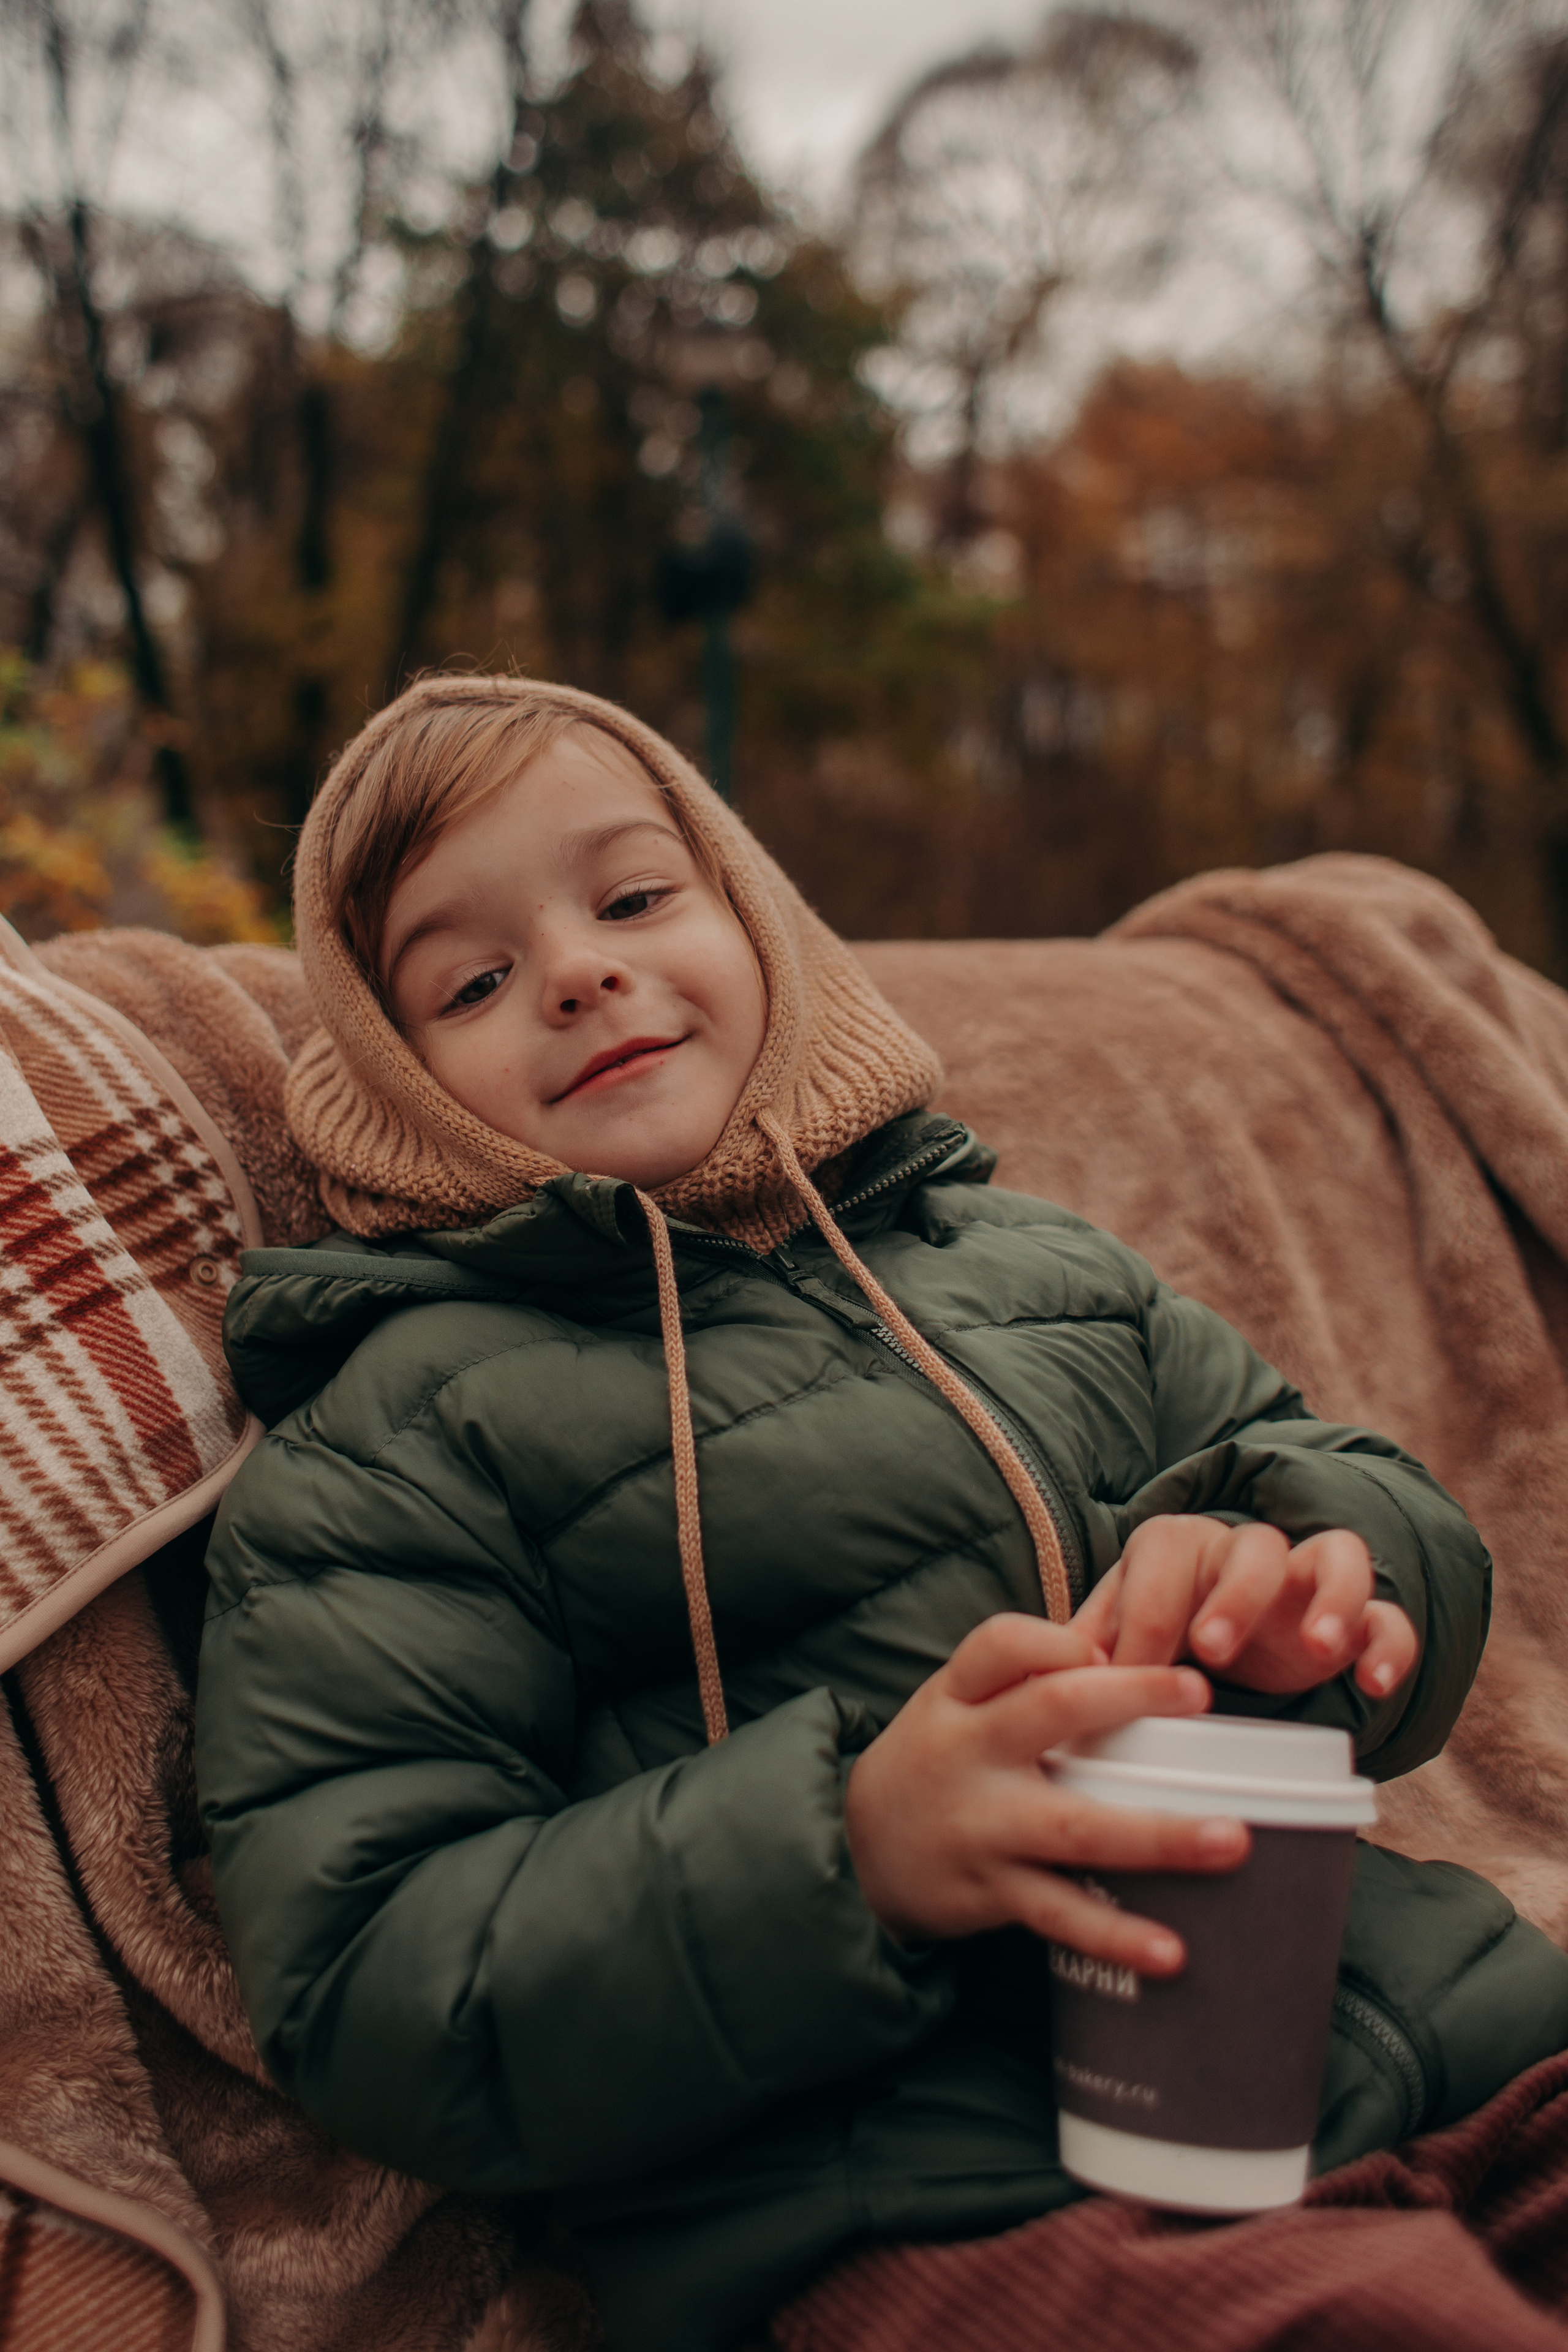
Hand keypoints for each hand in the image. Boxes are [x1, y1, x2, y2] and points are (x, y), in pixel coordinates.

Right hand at [843, 1613, 1248, 1975]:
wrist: (860, 1850)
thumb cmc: (937, 1759)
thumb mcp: (955, 1703)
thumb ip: (1023, 1677)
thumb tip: (1124, 1656)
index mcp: (957, 1698)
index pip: (1001, 1644)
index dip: (1059, 1639)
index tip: (1112, 1643)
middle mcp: (966, 1754)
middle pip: (1050, 1711)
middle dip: (1129, 1697)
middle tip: (1201, 1692)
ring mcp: (982, 1827)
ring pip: (1074, 1827)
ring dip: (1157, 1835)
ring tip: (1231, 1840)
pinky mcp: (992, 1892)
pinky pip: (1061, 1914)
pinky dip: (1116, 1935)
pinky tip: (1171, 1951)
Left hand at [1074, 1515, 1417, 1698]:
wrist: (1216, 1653)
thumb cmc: (1156, 1639)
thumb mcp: (1114, 1639)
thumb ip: (1085, 1649)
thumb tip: (1043, 1678)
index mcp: (1180, 1546)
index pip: (1164, 1556)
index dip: (1144, 1614)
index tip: (1128, 1675)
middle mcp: (1247, 1552)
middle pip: (1253, 1544)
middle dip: (1235, 1595)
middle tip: (1212, 1649)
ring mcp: (1308, 1582)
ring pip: (1336, 1555)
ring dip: (1331, 1600)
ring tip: (1319, 1652)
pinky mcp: (1355, 1620)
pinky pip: (1388, 1614)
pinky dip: (1389, 1641)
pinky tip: (1375, 1683)